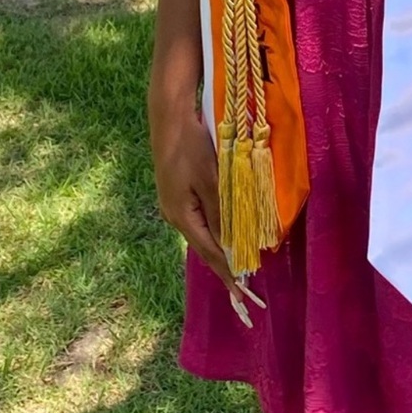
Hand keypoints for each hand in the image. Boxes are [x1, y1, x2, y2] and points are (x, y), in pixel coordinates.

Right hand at [149, 101, 264, 324]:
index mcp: (181, 216)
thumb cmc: (192, 147)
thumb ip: (222, 212)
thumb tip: (231, 243)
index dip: (227, 271)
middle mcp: (174, 216)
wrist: (169, 120)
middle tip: (242, 289)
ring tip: (237, 269)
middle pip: (204, 247)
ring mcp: (174, 206)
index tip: (241, 292)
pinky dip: (214, 232)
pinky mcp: (177, 196)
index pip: (210, 252)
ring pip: (202, 234)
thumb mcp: (212, 180)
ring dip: (220, 250)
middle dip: (224, 266)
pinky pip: (199, 221)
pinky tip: (225, 238)